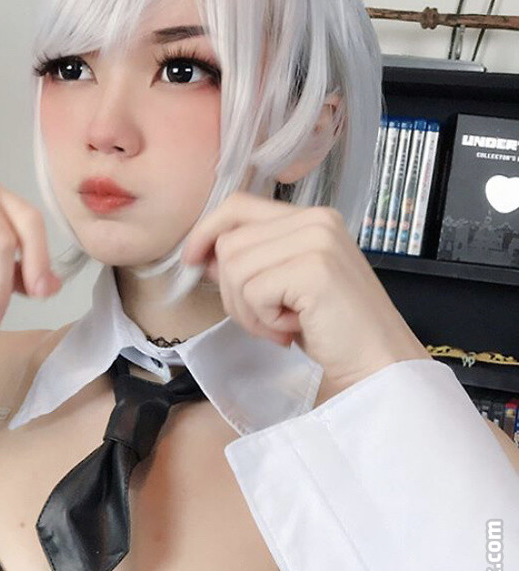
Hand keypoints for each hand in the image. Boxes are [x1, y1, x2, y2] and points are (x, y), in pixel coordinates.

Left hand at [180, 192, 429, 396]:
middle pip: (230, 242)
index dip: (206, 231)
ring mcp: (317, 240)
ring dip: (248, 310)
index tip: (192, 260)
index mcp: (311, 217)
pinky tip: (293, 329)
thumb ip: (251, 262)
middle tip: (266, 319)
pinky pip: (253, 291)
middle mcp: (316, 219)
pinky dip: (263, 320)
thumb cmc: (332, 330)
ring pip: (235, 268)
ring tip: (281, 326)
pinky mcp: (314, 268)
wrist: (378, 364)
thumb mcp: (284, 286)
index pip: (238, 205)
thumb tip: (202, 255)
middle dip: (233, 291)